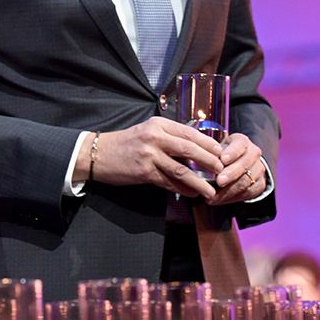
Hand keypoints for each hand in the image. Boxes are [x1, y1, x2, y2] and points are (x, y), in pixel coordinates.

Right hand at [90, 118, 221, 198]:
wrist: (97, 154)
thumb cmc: (125, 143)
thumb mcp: (147, 131)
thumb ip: (169, 136)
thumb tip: (196, 148)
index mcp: (158, 124)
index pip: (190, 133)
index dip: (209, 144)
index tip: (221, 153)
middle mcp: (155, 137)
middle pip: (190, 150)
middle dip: (209, 162)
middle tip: (222, 171)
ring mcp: (149, 155)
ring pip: (182, 170)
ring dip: (200, 183)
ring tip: (211, 191)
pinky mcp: (144, 172)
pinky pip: (169, 183)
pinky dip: (183, 190)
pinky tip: (192, 194)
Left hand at [207, 133, 267, 205]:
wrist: (235, 164)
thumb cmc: (220, 156)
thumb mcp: (215, 150)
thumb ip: (209, 155)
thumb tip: (198, 163)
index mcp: (242, 141)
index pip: (239, 145)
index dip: (232, 153)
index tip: (222, 160)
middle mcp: (253, 153)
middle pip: (244, 164)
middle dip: (231, 174)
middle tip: (219, 181)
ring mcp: (259, 169)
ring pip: (246, 181)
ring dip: (229, 190)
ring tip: (213, 196)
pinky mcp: (260, 184)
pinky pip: (248, 193)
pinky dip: (232, 198)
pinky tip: (219, 200)